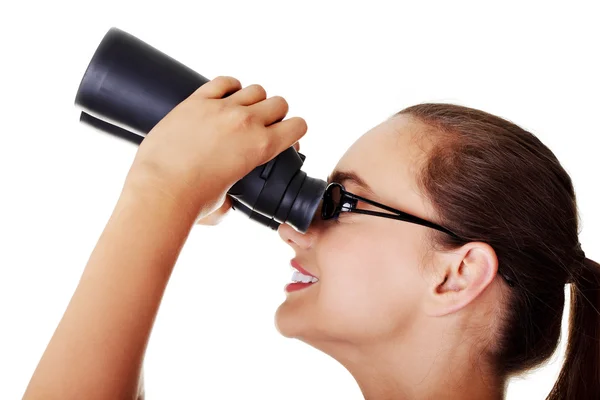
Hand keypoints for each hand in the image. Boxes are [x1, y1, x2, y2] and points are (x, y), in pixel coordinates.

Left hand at [124, 76, 307, 220]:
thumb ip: (235, 198)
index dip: (294, 131)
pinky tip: (224, 98)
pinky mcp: (196, 101)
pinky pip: (223, 82)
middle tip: (262, 128)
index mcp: (261, 147)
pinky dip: (229, 87)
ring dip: (254, 100)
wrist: (160, 190)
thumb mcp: (226, 203)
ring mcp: (221, 108)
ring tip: (241, 114)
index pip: (297, 126)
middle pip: (279, 103)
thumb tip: (229, 200)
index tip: (285, 137)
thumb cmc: (192, 201)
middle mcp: (247, 122)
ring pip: (255, 89)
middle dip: (275, 115)